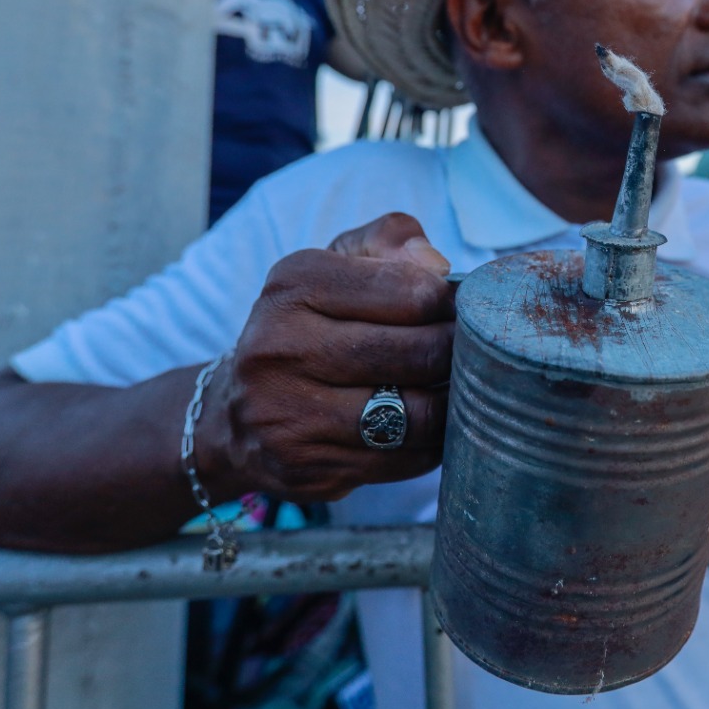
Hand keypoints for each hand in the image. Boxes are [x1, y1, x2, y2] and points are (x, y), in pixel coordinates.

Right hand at [196, 212, 456, 501]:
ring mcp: (288, 413)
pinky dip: (430, 445)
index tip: (460, 313)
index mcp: (296, 283)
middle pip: (419, 354)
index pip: (413, 292)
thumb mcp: (336, 266)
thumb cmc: (308, 327)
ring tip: (457, 391)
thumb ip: (391, 242)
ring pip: (416, 415)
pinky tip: (428, 429)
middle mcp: (281, 346)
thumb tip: (438, 265)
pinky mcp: (304, 467)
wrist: (234, 414)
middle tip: (475, 355)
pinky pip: (402, 460)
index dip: (452, 305)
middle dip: (459, 356)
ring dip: (452, 405)